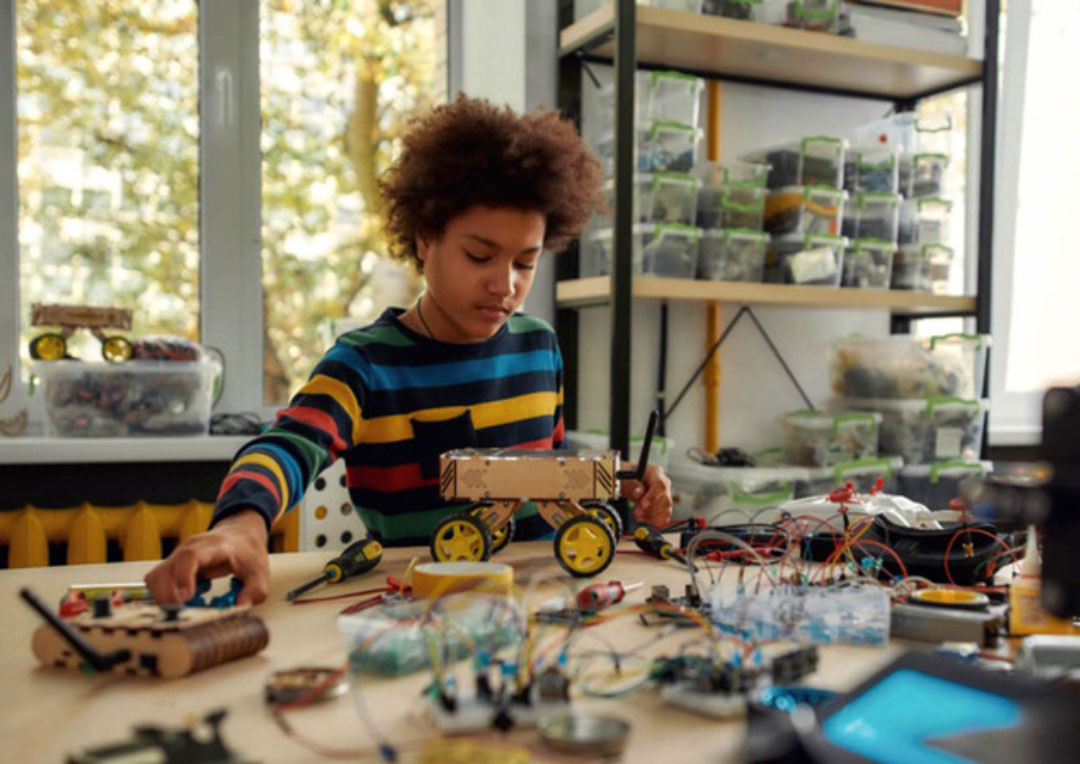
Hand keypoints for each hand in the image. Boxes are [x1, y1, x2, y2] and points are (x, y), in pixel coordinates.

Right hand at [144, 510, 269, 605]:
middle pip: (163, 571)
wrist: (240, 534)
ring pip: (155, 579)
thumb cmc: (248, 552)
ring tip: (188, 608)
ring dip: (164, 599)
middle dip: (167, 597)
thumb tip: (240, 607)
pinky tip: (188, 602)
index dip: (183, 577)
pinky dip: (166, 597)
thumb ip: (255, 591)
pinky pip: (159, 584)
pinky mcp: (173, 567)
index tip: (186, 598)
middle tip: (185, 613)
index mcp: (213, 546)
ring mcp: (178, 557)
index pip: (190, 556)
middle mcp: (189, 549)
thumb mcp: (260, 572)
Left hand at [620, 462, 672, 526]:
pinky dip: (652, 521)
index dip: (653, 496)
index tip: (643, 505)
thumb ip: (632, 484)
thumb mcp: (626, 478)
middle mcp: (664, 484)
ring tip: (637, 513)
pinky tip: (643, 517)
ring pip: (666, 511)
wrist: (630, 483)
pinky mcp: (665, 508)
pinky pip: (663, 519)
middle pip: (666, 500)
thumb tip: (638, 493)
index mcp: (655, 472)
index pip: (660, 485)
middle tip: (637, 512)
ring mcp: (666, 496)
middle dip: (650, 509)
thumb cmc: (627, 478)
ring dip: (650, 516)